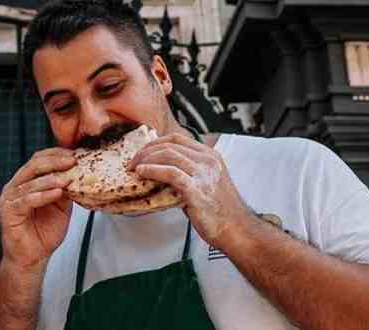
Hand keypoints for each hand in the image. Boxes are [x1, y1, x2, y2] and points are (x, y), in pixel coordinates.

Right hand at [0, 148, 76, 270]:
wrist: (32, 257)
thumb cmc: (43, 233)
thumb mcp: (61, 206)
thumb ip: (66, 189)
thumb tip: (80, 173)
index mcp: (26, 181)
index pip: (39, 159)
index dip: (56, 154)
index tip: (75, 155)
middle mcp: (15, 186)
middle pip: (34, 165)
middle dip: (55, 161)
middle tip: (73, 161)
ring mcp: (10, 198)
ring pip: (31, 181)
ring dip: (52, 178)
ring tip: (68, 178)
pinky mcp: (8, 211)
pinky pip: (27, 200)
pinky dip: (43, 195)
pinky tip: (57, 193)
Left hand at [130, 133, 252, 247]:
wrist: (236, 230)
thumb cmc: (220, 211)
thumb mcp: (206, 183)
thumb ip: (187, 173)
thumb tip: (159, 171)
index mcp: (210, 156)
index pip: (177, 138)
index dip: (156, 143)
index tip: (142, 152)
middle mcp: (208, 161)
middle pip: (170, 145)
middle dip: (146, 151)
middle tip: (132, 162)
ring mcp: (203, 174)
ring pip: (168, 155)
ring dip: (145, 160)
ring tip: (134, 168)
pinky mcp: (197, 189)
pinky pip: (170, 173)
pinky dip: (152, 170)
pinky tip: (142, 173)